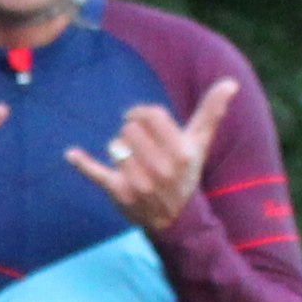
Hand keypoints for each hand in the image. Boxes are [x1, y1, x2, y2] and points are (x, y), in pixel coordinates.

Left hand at [64, 77, 232, 235]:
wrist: (175, 218)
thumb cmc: (186, 172)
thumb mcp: (199, 143)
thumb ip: (212, 112)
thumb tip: (230, 82)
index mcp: (181, 152)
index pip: (150, 114)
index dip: (141, 113)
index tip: (140, 120)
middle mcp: (162, 168)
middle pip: (129, 128)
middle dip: (132, 134)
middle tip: (141, 149)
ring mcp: (139, 182)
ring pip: (115, 144)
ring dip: (119, 149)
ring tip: (133, 163)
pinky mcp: (119, 193)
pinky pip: (96, 172)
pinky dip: (83, 163)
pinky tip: (71, 154)